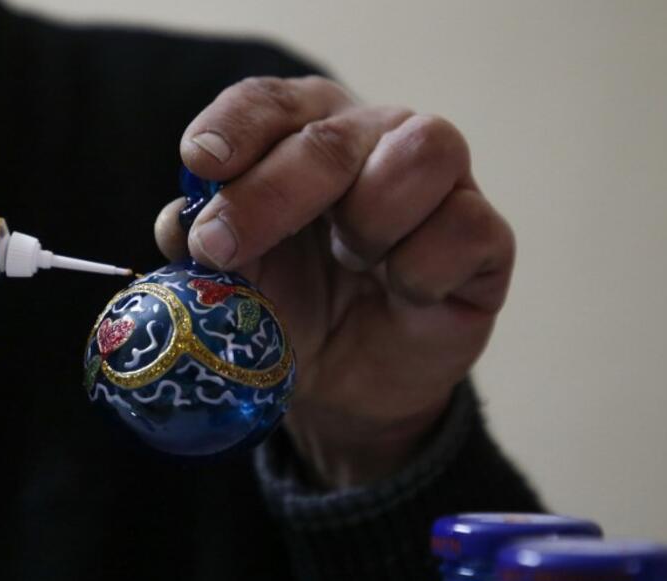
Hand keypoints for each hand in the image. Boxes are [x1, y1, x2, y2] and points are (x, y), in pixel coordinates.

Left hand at [155, 77, 513, 486]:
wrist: (343, 391)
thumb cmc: (288, 313)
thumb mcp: (232, 282)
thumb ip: (200, 244)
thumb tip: (180, 222)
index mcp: (306, 133)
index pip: (272, 103)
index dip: (237, 126)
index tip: (200, 162)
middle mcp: (376, 140)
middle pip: (334, 135)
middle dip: (271, 193)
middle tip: (222, 247)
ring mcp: (441, 184)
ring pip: (422, 153)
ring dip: (369, 222)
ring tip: (352, 263)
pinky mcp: (486, 238)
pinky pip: (465, 228)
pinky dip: (422, 270)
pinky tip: (403, 293)